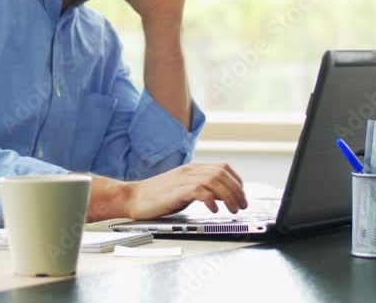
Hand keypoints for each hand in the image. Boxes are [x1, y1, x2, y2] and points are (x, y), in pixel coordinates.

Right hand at [125, 163, 248, 219]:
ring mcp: (183, 179)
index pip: (223, 167)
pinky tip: (213, 209)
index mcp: (192, 169)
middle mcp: (190, 171)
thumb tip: (220, 196)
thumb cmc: (156, 197)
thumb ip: (199, 188)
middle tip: (242, 205)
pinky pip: (200, 190)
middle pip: (222, 173)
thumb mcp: (182, 189)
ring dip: (229, 196)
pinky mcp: (176, 191)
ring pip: (215, 180)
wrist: (133, 197)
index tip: (242, 194)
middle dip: (237, 190)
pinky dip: (211, 199)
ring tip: (232, 209)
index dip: (237, 180)